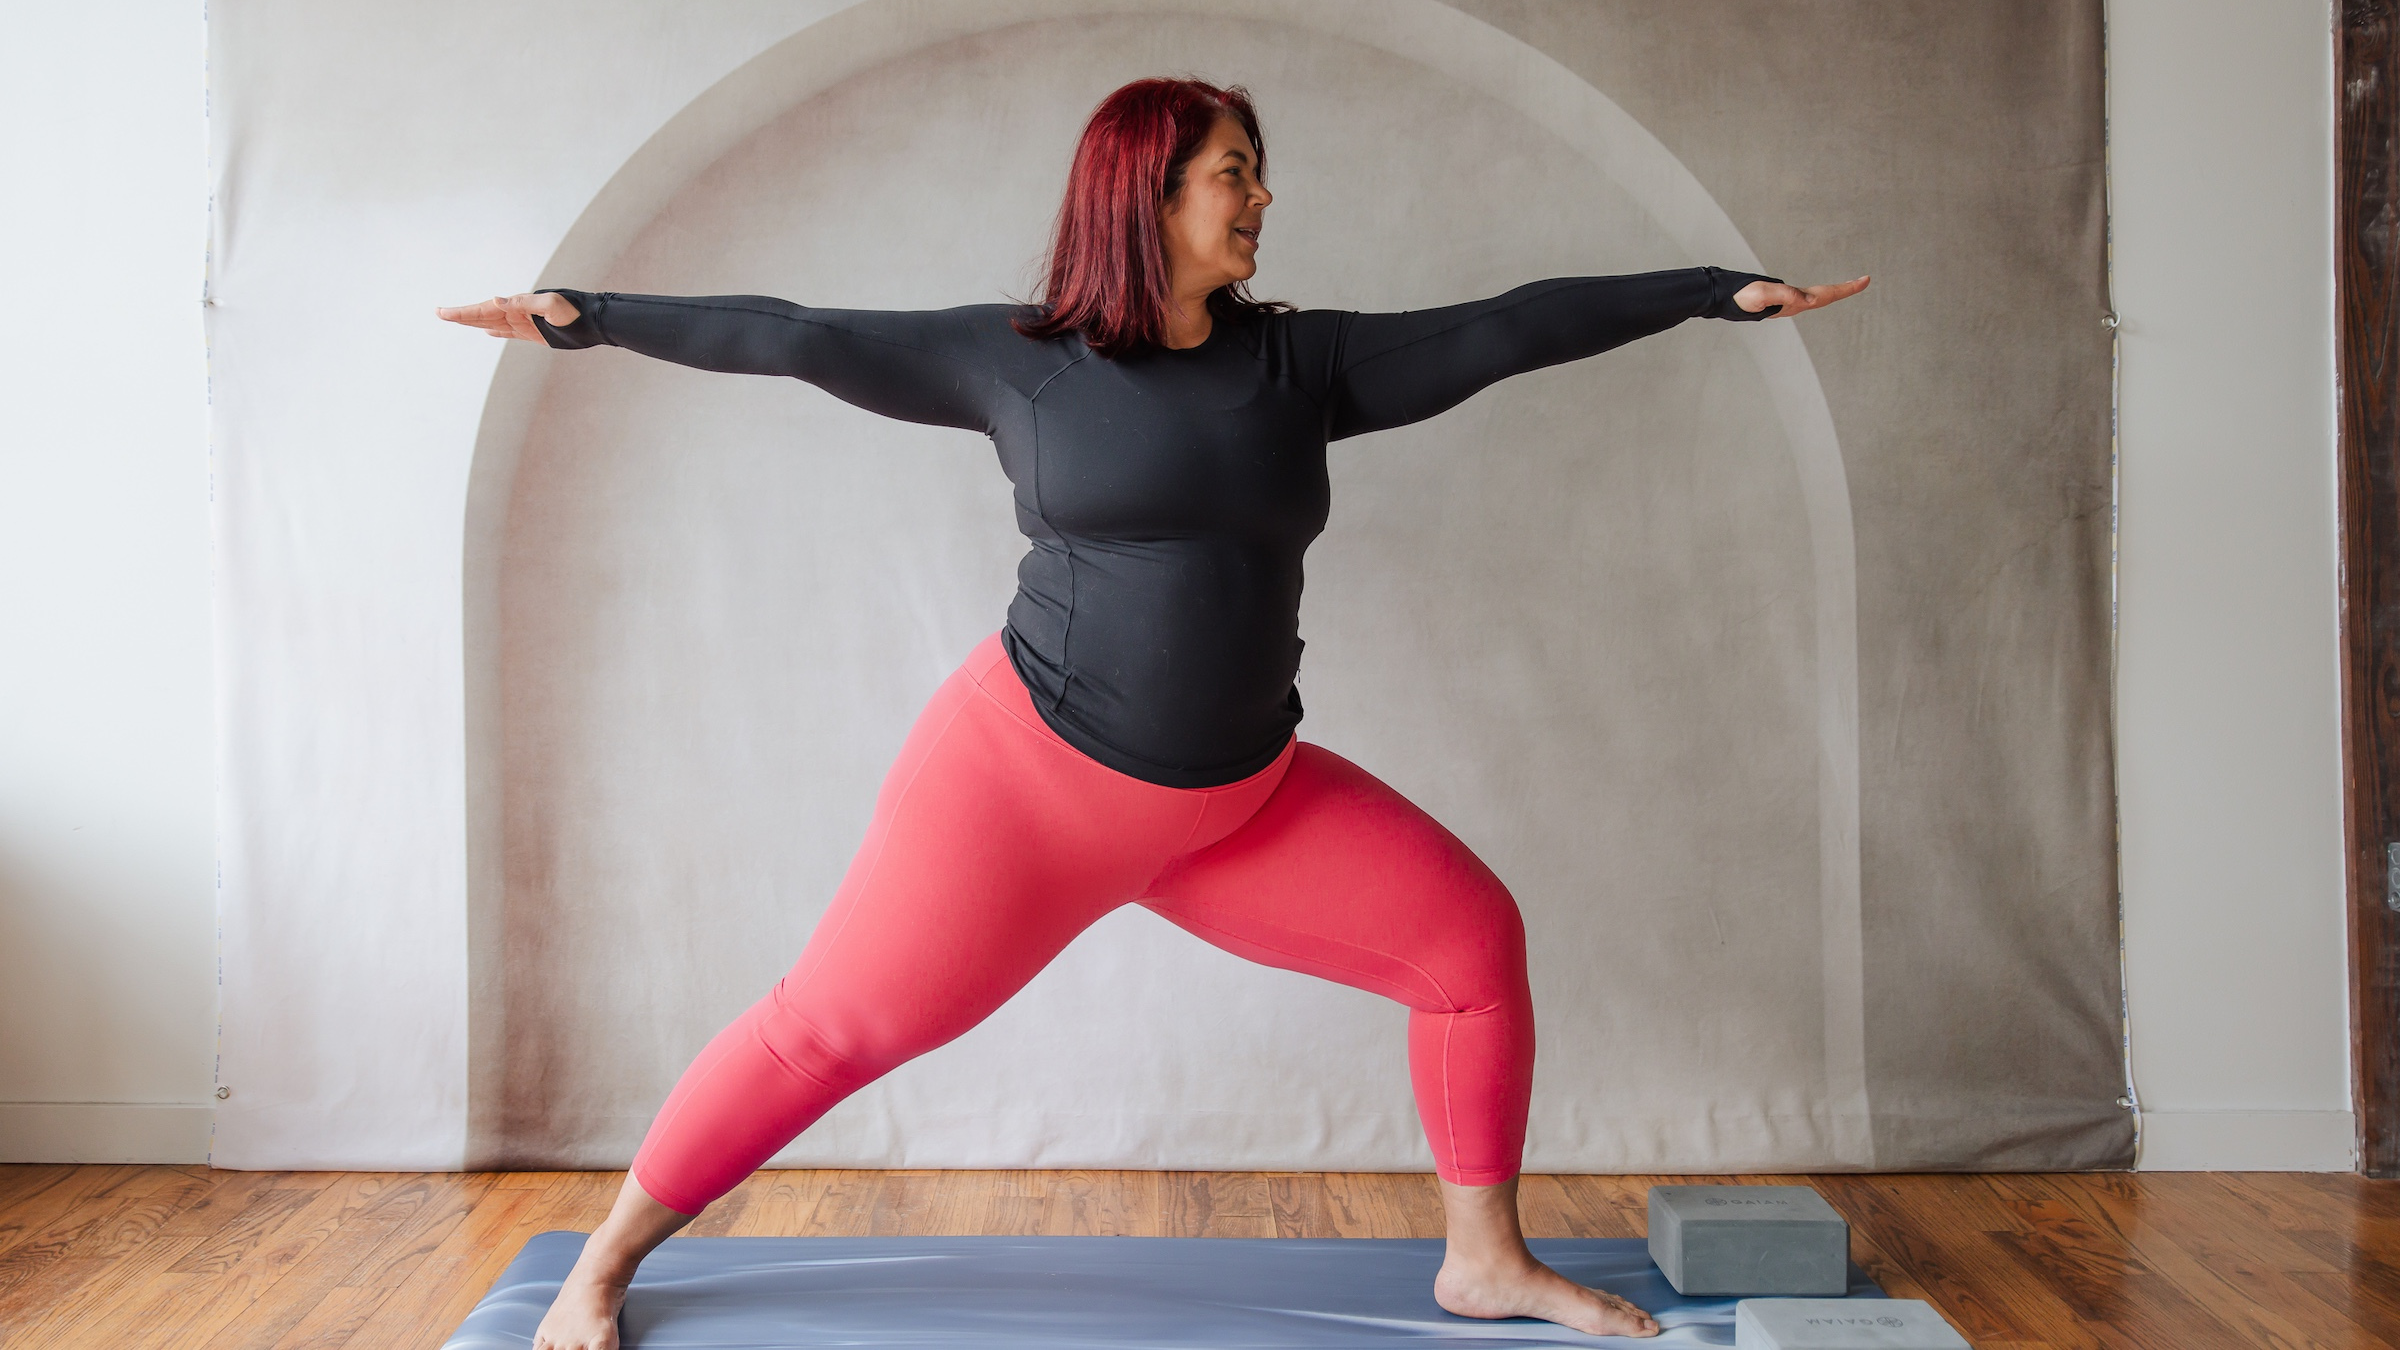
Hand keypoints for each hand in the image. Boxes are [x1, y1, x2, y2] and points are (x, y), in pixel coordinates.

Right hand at [436, 292, 580, 340]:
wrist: (594, 320)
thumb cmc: (575, 311)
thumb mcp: (551, 305)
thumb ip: (525, 303)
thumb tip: (496, 299)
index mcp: (517, 306)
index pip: (484, 310)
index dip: (463, 312)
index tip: (443, 312)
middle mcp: (518, 313)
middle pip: (483, 315)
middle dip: (461, 315)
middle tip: (439, 313)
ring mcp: (524, 323)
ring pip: (492, 323)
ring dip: (474, 322)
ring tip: (456, 320)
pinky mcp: (533, 333)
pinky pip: (509, 332)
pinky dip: (496, 331)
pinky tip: (487, 332)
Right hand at [1735, 275, 1868, 318]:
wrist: (1724, 299)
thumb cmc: (1741, 296)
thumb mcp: (1763, 293)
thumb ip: (1785, 294)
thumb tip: (1811, 300)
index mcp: (1794, 302)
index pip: (1827, 294)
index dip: (1847, 288)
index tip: (1865, 280)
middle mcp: (1795, 304)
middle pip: (1826, 296)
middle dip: (1846, 289)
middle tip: (1865, 280)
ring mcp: (1788, 302)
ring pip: (1818, 297)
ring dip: (1834, 292)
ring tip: (1850, 286)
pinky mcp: (1781, 299)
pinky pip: (1807, 295)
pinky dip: (1819, 292)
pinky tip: (1818, 293)